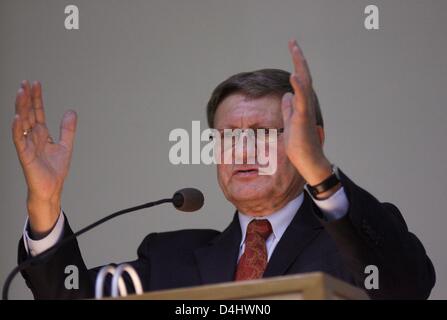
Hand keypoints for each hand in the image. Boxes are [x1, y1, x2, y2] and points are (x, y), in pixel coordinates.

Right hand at [12, 81, 76, 235]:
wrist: (51, 189)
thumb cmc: (55, 170)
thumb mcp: (65, 145)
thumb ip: (67, 129)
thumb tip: (71, 112)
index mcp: (41, 134)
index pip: (37, 112)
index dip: (36, 98)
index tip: (35, 83)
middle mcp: (32, 137)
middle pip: (28, 113)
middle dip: (26, 98)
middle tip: (25, 82)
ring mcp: (27, 145)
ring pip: (22, 123)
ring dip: (21, 108)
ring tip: (21, 93)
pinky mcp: (25, 156)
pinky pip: (19, 140)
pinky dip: (17, 129)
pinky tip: (18, 117)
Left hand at [281, 40, 332, 187]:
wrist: (309, 161)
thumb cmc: (300, 146)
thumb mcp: (290, 123)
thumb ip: (288, 110)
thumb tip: (286, 96)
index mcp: (301, 105)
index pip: (299, 81)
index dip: (296, 65)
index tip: (292, 49)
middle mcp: (305, 105)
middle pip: (303, 77)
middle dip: (298, 59)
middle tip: (293, 42)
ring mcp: (305, 111)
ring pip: (304, 85)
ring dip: (300, 67)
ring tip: (295, 51)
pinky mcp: (303, 119)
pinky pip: (301, 101)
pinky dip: (298, 87)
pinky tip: (294, 75)